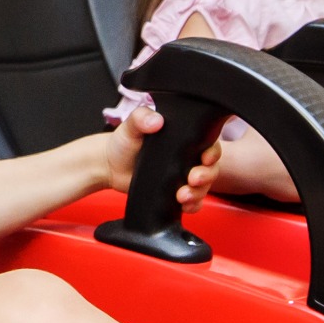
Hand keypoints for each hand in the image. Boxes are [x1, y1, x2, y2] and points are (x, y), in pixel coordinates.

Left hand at [100, 108, 223, 209]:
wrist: (110, 165)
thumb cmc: (124, 142)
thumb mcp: (132, 125)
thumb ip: (141, 117)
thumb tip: (156, 120)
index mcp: (184, 139)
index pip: (209, 145)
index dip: (212, 153)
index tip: (205, 159)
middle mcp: (188, 158)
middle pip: (211, 168)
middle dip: (206, 176)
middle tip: (193, 179)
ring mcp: (183, 177)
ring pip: (204, 187)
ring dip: (198, 193)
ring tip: (182, 195)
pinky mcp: (176, 193)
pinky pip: (193, 202)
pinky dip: (193, 205)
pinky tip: (184, 205)